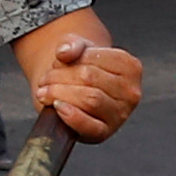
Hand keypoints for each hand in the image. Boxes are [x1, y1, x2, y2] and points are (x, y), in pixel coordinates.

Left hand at [30, 33, 146, 141]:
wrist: (78, 94)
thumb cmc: (82, 69)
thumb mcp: (79, 49)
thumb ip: (72, 43)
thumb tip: (64, 52)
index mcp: (130, 67)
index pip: (93, 59)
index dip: (69, 61)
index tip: (55, 64)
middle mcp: (131, 92)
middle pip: (89, 78)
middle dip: (59, 77)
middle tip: (44, 80)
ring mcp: (121, 114)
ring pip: (89, 99)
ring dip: (59, 93)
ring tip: (44, 92)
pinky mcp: (105, 132)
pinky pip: (90, 126)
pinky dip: (71, 116)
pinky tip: (57, 106)